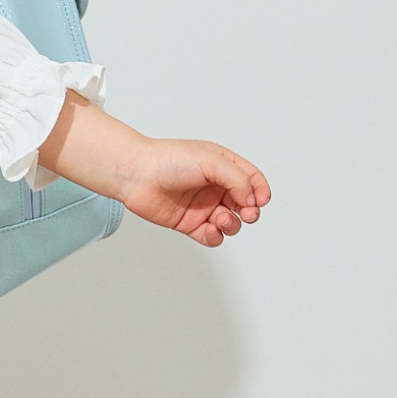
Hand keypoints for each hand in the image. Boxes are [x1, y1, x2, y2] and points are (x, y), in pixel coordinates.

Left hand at [112, 137, 270, 247]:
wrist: (136, 175)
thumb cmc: (169, 160)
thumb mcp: (211, 161)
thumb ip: (237, 179)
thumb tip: (252, 200)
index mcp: (222, 165)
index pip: (252, 179)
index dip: (260, 191)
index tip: (260, 200)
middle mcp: (214, 186)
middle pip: (245, 204)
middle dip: (250, 211)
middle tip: (247, 214)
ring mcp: (202, 206)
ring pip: (230, 222)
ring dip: (232, 224)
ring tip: (220, 218)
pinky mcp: (189, 223)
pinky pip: (211, 236)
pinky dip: (215, 236)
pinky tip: (211, 230)